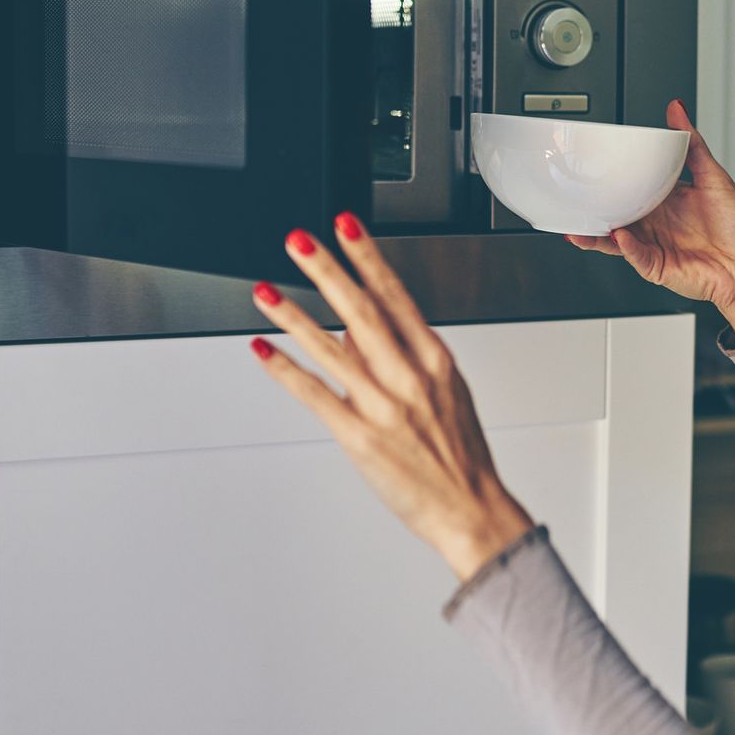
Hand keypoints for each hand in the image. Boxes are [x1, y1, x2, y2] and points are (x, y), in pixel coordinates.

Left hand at [249, 213, 533, 581]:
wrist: (471, 508)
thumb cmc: (460, 454)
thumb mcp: (445, 392)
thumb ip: (405, 357)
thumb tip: (356, 333)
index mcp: (435, 359)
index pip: (395, 294)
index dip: (367, 256)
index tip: (346, 225)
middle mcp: (407, 376)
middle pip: (360, 310)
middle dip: (326, 270)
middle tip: (299, 240)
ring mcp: (381, 405)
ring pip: (329, 348)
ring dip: (292, 314)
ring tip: (264, 289)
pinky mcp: (358, 435)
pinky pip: (313, 394)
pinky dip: (284, 368)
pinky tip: (263, 349)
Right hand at [567, 100, 734, 343]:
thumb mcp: (715, 177)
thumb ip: (692, 145)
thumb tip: (677, 110)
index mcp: (666, 199)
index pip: (631, 187)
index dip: (610, 181)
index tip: (592, 169)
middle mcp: (657, 222)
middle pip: (616, 214)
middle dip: (593, 210)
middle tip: (574, 198)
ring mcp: (654, 246)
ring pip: (615, 240)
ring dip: (596, 235)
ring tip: (579, 226)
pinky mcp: (657, 267)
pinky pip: (636, 257)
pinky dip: (626, 248)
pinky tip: (619, 236)